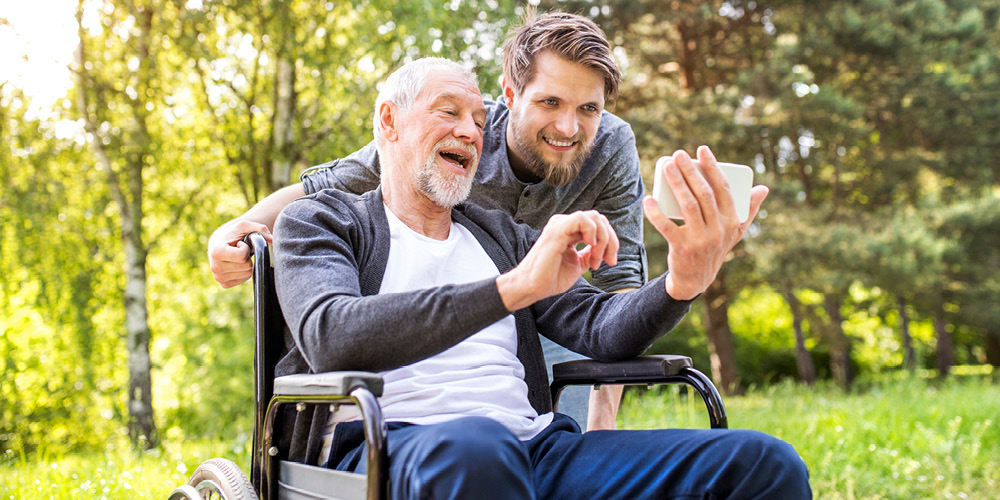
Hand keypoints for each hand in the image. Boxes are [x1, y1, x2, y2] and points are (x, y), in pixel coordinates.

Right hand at [208, 219, 272, 287]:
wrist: (219, 242)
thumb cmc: (233, 233)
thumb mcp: (244, 226)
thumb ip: (260, 229)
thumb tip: (272, 240)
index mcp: (217, 252)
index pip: (242, 256)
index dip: (246, 248)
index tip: (239, 244)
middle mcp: (215, 267)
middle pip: (247, 266)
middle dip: (247, 257)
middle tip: (238, 250)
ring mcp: (219, 277)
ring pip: (247, 274)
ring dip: (246, 264)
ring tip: (236, 256)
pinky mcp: (224, 284)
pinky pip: (244, 279)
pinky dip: (244, 271)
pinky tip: (236, 264)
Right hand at [497, 211, 618, 310]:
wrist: (533, 287)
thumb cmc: (550, 278)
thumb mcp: (578, 264)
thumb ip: (589, 253)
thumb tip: (604, 250)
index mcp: (570, 231)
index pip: (598, 225)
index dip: (611, 242)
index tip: (610, 262)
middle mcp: (565, 225)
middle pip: (599, 219)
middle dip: (611, 240)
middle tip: (607, 261)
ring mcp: (560, 225)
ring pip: (594, 217)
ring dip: (603, 238)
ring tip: (596, 258)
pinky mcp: (557, 230)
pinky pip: (581, 219)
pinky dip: (592, 231)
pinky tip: (590, 246)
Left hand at [644, 146, 768, 299]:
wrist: (696, 279)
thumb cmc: (715, 247)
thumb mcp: (735, 231)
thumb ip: (749, 210)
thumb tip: (763, 188)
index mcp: (732, 221)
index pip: (724, 189)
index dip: (713, 167)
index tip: (702, 150)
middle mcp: (719, 230)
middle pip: (704, 194)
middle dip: (690, 171)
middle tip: (678, 154)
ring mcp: (701, 240)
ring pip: (688, 206)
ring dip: (676, 184)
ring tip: (666, 167)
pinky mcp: (682, 249)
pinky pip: (668, 227)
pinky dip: (657, 213)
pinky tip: (649, 199)